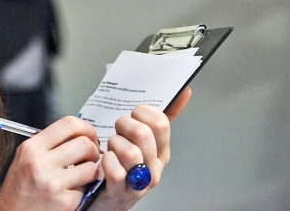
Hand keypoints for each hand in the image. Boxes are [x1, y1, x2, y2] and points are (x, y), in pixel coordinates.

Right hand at [0, 116, 100, 210]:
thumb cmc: (20, 187)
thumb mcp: (26, 157)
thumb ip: (49, 143)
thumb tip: (80, 133)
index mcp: (31, 148)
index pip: (68, 124)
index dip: (86, 128)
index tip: (89, 136)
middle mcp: (40, 163)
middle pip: (84, 143)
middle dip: (93, 150)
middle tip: (90, 157)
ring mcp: (53, 183)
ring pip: (91, 166)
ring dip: (91, 170)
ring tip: (82, 174)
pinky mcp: (64, 202)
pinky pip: (87, 188)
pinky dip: (84, 189)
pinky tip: (72, 190)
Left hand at [89, 87, 191, 210]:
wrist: (109, 198)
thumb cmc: (124, 164)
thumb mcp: (145, 140)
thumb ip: (160, 117)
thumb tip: (184, 91)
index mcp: (162, 151)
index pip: (161, 123)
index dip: (143, 112)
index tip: (134, 113)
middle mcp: (154, 168)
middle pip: (143, 134)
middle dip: (124, 124)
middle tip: (118, 128)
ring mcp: (139, 182)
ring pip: (130, 152)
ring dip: (114, 143)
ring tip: (111, 146)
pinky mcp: (120, 192)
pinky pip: (116, 171)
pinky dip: (106, 160)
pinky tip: (105, 159)